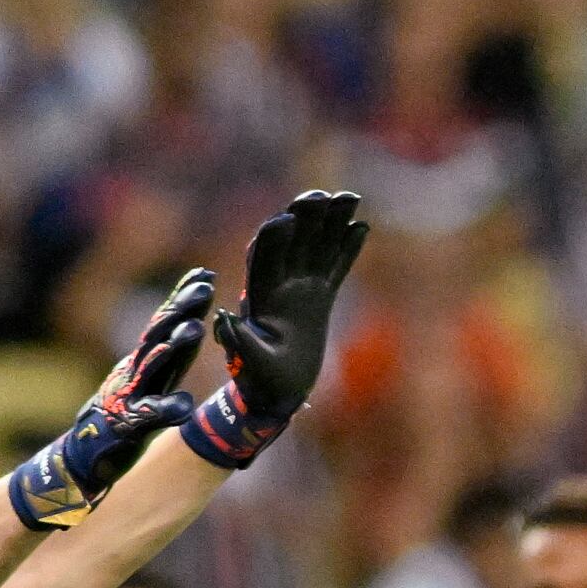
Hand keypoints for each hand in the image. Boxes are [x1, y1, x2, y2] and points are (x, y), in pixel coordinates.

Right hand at [6, 271, 211, 528]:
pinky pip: (147, 416)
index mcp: (144, 363)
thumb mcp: (149, 382)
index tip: (204, 273)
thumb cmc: (119, 419)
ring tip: (193, 330)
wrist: (83, 457)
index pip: (166, 325)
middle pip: (160, 336)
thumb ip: (170, 358)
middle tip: (204, 287)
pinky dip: (165, 409)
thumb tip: (192, 324)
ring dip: (172, 349)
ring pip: (153, 368)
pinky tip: (183, 405)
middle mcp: (136, 374)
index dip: (183, 299)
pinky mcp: (126, 425)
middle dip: (181, 310)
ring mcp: (129, 397)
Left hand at [188, 189, 370, 466]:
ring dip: (332, 222)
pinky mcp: (320, 298)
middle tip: (321, 194)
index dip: (274, 239)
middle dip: (306, 217)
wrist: (274, 393)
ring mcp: (302, 290)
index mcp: (261, 298)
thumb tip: (224, 317)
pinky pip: (336, 267)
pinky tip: (362, 226)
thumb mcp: (249, 365)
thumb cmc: (259, 382)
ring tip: (350, 196)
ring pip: (318, 247)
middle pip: (294, 243)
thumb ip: (238, 341)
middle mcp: (281, 286)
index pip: (266, 260)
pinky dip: (348, 248)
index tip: (286, 219)